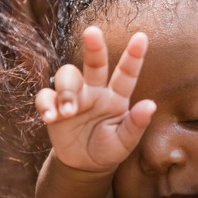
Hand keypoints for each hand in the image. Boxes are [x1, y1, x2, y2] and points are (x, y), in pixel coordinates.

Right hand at [35, 26, 155, 171]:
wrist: (83, 164)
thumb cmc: (109, 149)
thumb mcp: (125, 142)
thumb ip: (136, 124)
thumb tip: (151, 106)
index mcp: (116, 97)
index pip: (126, 74)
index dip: (134, 56)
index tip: (142, 37)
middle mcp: (96, 91)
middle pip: (94, 63)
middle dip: (94, 47)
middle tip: (92, 33)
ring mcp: (74, 96)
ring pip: (68, 76)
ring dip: (67, 90)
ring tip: (68, 111)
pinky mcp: (54, 106)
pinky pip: (46, 96)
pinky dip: (46, 104)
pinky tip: (50, 118)